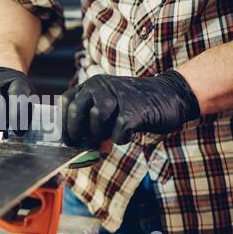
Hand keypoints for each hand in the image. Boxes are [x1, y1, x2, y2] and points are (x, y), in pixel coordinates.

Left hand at [61, 70, 200, 145]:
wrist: (170, 95)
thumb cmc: (134, 106)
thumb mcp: (108, 109)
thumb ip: (92, 124)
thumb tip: (80, 148)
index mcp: (91, 85)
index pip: (65, 102)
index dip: (63, 124)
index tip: (68, 140)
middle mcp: (101, 86)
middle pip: (76, 111)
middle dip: (77, 132)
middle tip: (87, 143)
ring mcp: (118, 95)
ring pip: (95, 119)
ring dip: (99, 134)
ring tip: (109, 137)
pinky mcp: (135, 110)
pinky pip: (118, 131)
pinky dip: (120, 139)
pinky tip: (128, 134)